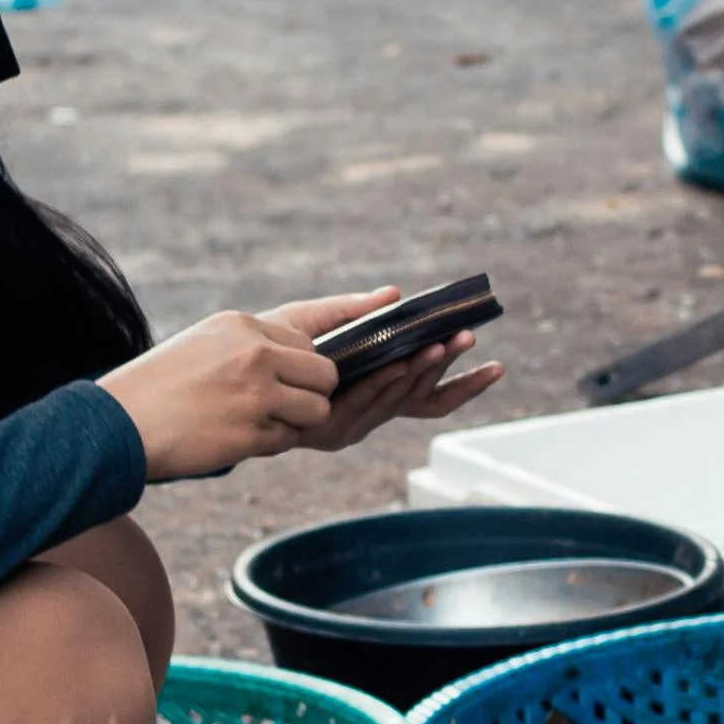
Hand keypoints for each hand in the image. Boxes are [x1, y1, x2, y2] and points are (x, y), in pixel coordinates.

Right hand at [100, 306, 340, 480]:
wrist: (119, 423)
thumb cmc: (160, 386)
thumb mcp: (204, 344)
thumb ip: (251, 345)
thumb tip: (300, 360)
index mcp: (242, 326)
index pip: (307, 341)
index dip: (303, 365)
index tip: (290, 377)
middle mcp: (255, 354)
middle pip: (324, 373)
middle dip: (311, 393)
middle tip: (281, 405)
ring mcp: (255, 395)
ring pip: (318, 409)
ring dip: (296, 421)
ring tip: (261, 422)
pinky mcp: (251, 433)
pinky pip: (288, 439)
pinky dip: (270, 443)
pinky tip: (237, 437)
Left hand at [279, 285, 503, 452]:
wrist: (225, 379)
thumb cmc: (271, 350)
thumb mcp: (314, 321)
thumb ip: (355, 310)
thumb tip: (395, 293)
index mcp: (378, 395)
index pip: (434, 397)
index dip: (467, 386)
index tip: (498, 366)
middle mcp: (371, 415)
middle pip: (424, 396)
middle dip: (449, 367)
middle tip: (468, 337)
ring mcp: (354, 425)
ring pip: (399, 398)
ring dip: (422, 370)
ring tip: (442, 343)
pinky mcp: (332, 430)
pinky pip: (367, 402)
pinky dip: (387, 382)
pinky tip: (402, 361)